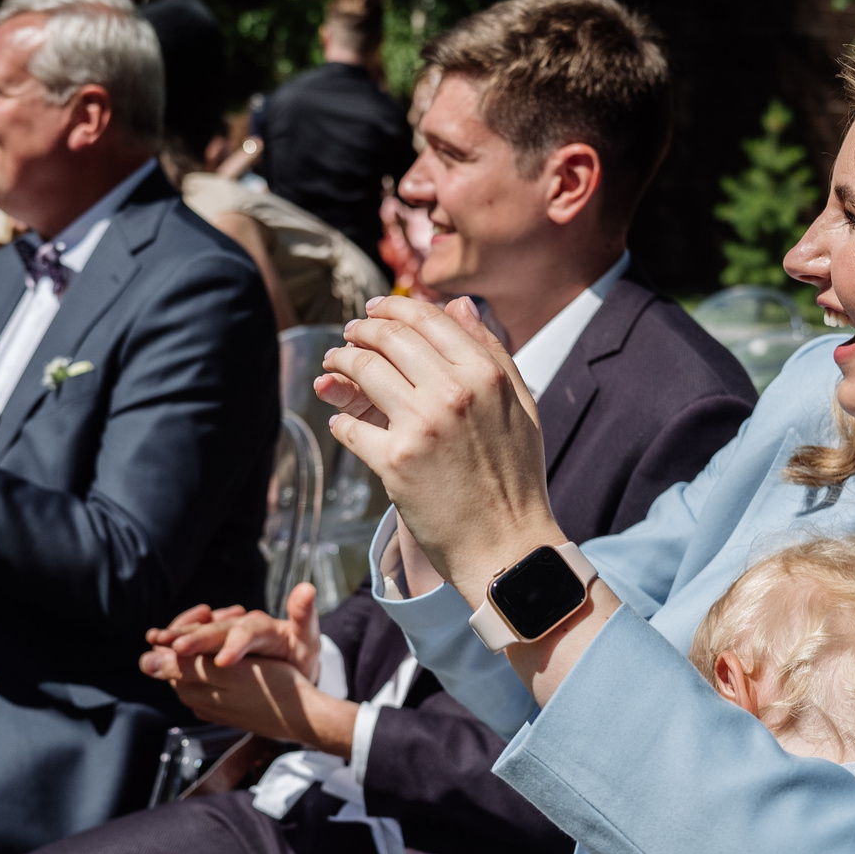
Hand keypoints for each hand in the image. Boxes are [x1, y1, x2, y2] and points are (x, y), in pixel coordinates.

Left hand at [140, 588, 356, 753]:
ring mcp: (211, 706)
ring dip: (208, 645)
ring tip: (231, 625)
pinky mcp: (227, 708)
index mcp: (191, 688)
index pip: (164, 654)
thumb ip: (185, 666)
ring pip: (197, 668)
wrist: (304, 716)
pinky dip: (221, 659)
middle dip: (193, 634)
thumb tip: (145, 661)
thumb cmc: (270, 687)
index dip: (178, 630)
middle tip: (221, 613)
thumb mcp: (227, 672)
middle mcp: (195, 699)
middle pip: (180, 660)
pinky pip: (213, 679)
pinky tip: (238, 651)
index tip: (205, 613)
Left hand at [313, 295, 559, 603]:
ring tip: (333, 366)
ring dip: (340, 362)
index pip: (427, 319)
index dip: (393, 308)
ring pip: (362, 372)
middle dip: (359, 330)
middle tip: (348, 335)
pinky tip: (342, 419)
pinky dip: (341, 418)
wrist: (508, 547)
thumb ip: (491, 350)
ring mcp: (420, 425)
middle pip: (388, 338)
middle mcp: (452, 391)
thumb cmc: (516, 478)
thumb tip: (458, 306)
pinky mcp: (394, 461)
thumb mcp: (521, 404)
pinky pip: (350, 426)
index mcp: (485, 373)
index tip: (373, 311)